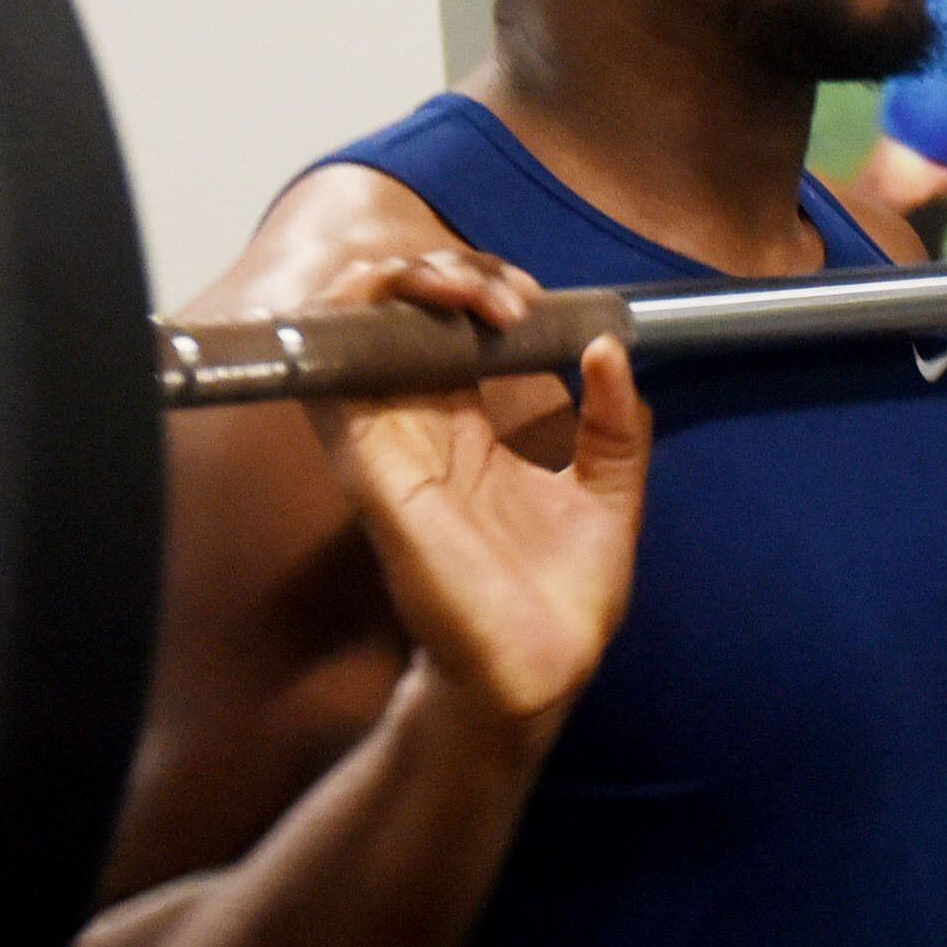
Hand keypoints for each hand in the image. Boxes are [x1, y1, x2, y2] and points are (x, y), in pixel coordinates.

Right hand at [282, 251, 652, 736]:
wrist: (541, 674)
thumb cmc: (562, 601)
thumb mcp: (611, 494)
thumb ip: (614, 423)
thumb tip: (612, 347)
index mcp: (465, 426)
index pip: (443, 324)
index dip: (482, 287)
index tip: (536, 304)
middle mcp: (416, 425)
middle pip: (394, 309)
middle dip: (450, 272)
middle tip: (513, 302)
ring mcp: (387, 442)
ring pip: (349, 325)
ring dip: (404, 281)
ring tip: (474, 298)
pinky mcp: (372, 469)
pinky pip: (332, 380)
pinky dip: (358, 324)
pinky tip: (422, 312)